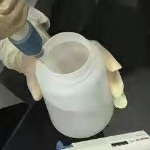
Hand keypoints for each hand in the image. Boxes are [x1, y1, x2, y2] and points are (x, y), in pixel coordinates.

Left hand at [2, 38, 127, 108]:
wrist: (30, 57)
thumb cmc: (33, 58)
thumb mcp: (31, 65)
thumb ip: (32, 77)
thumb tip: (37, 95)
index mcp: (72, 48)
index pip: (94, 48)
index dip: (106, 56)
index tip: (114, 68)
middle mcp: (82, 55)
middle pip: (103, 63)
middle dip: (114, 77)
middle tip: (118, 95)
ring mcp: (84, 66)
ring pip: (104, 72)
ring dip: (114, 85)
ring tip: (120, 102)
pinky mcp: (83, 76)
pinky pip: (99, 80)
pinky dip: (107, 90)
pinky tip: (113, 102)